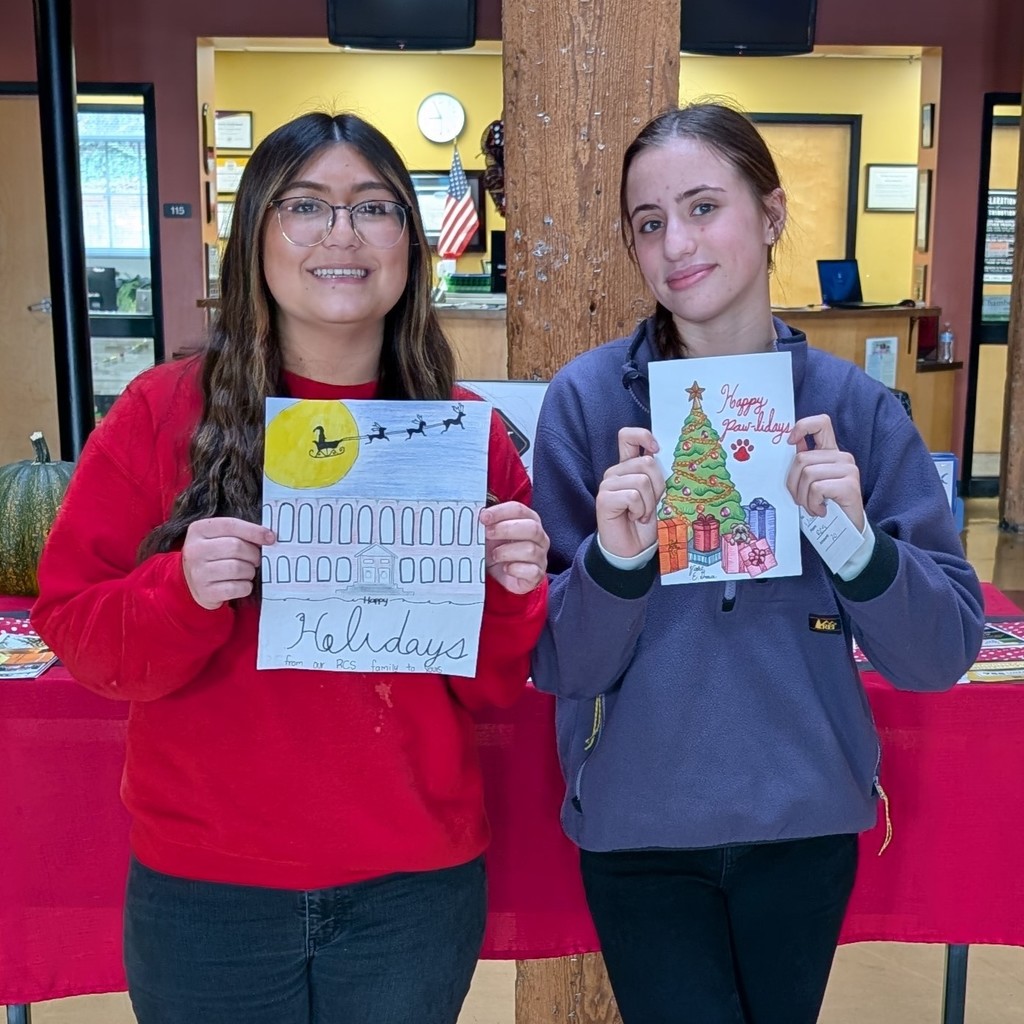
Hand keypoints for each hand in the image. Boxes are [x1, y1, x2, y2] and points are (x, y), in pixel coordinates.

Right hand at [181, 517, 275, 609]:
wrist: (193, 582)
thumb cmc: (214, 555)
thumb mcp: (219, 537)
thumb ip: (240, 533)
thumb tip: (269, 537)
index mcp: (199, 529)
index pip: (231, 525)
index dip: (254, 531)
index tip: (270, 538)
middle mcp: (195, 550)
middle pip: (236, 547)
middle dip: (253, 554)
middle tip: (256, 559)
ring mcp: (198, 572)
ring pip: (237, 568)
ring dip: (250, 571)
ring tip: (247, 571)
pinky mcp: (205, 592)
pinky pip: (236, 588)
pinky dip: (245, 586)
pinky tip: (241, 584)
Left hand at [481, 501, 548, 594]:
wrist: (502, 573)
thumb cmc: (498, 549)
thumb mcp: (491, 533)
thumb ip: (487, 523)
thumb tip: (475, 517)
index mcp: (529, 520)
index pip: (519, 510)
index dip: (500, 512)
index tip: (483, 517)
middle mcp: (539, 537)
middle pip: (532, 528)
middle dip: (506, 529)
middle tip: (487, 533)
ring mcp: (541, 556)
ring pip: (530, 550)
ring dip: (506, 552)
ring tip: (494, 555)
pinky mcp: (537, 574)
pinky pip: (531, 571)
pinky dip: (516, 569)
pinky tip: (505, 568)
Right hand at [596, 427, 665, 558]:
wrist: (633, 548)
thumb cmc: (646, 522)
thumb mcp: (659, 496)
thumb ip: (659, 476)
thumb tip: (666, 460)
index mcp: (628, 466)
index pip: (628, 436)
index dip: (643, 436)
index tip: (656, 449)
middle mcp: (616, 471)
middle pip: (647, 462)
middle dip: (658, 486)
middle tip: (652, 504)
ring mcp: (608, 484)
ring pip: (642, 481)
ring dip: (649, 503)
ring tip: (642, 514)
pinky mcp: (604, 498)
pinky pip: (632, 496)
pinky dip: (640, 510)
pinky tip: (633, 517)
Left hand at [786, 414, 864, 530]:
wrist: (846, 531)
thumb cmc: (825, 505)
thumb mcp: (809, 483)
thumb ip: (803, 465)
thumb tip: (788, 446)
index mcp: (830, 453)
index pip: (821, 423)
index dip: (802, 427)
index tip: (789, 442)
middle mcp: (842, 458)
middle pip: (802, 459)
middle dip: (793, 484)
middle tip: (801, 500)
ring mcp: (848, 470)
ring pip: (807, 474)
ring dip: (803, 497)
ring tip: (812, 506)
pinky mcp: (850, 485)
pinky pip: (817, 488)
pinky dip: (813, 503)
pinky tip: (821, 510)